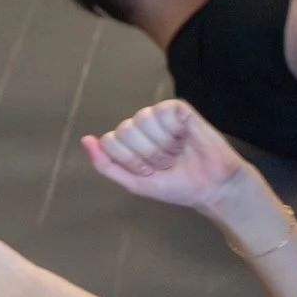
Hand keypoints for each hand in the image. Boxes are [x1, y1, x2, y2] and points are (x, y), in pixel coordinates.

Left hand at [84, 100, 254, 212]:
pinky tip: (184, 138)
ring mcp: (160, 115)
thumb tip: (85, 139)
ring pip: (142, 120)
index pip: (110, 141)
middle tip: (167, 162)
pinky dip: (173, 131)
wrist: (211, 187)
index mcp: (129, 141)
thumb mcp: (134, 182)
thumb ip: (106, 164)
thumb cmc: (176, 186)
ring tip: (177, 151)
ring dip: (161, 144)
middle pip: (124, 130)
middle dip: (147, 154)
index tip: (150, 171)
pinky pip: (163, 112)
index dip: (131, 161)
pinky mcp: (179, 109)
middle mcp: (141, 125)